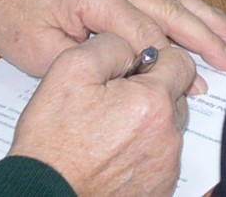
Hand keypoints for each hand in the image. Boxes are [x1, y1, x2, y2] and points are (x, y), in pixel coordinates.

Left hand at [0, 0, 225, 77]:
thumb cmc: (12, 16)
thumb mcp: (44, 53)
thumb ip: (93, 63)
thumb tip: (135, 72)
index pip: (147, 32)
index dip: (168, 62)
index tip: (190, 87)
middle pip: (170, 9)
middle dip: (204, 37)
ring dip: (204, 16)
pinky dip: (185, 5)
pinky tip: (203, 16)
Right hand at [5, 32, 196, 196]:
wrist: (44, 194)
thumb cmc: (52, 143)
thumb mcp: (70, 70)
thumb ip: (111, 44)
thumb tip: (132, 45)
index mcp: (152, 103)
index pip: (180, 62)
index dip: (151, 60)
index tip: (128, 71)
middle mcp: (168, 136)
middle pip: (174, 96)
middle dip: (148, 92)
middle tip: (110, 103)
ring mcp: (166, 166)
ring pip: (166, 127)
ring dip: (145, 123)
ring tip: (106, 132)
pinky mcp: (160, 187)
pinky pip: (160, 157)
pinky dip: (141, 151)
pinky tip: (112, 154)